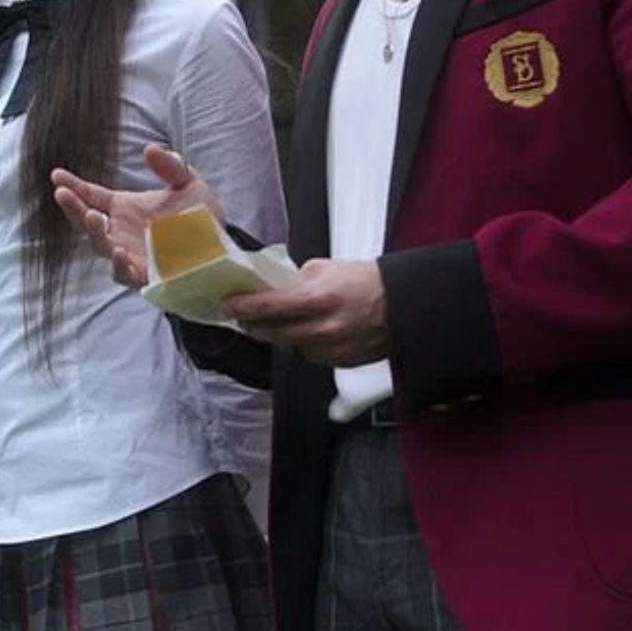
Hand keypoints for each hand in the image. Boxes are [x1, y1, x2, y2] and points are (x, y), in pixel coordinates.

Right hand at [51, 144, 224, 286]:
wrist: (221, 250)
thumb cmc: (200, 218)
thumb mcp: (188, 185)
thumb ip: (170, 167)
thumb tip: (150, 148)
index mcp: (123, 208)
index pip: (91, 196)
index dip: (73, 186)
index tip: (56, 175)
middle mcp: (119, 231)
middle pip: (86, 221)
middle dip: (72, 208)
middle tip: (62, 194)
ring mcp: (128, 254)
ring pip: (101, 246)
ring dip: (94, 232)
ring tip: (93, 217)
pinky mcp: (143, 275)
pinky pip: (124, 273)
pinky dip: (119, 264)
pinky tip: (120, 251)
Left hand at [225, 259, 389, 366]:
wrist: (404, 305)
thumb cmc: (366, 281)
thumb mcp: (326, 268)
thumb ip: (295, 279)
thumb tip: (271, 286)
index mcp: (317, 297)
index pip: (267, 306)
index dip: (242, 307)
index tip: (226, 305)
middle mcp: (322, 326)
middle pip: (272, 332)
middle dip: (253, 324)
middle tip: (242, 315)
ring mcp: (332, 348)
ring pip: (288, 347)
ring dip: (277, 335)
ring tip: (275, 322)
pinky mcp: (340, 362)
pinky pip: (309, 356)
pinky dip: (302, 345)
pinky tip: (306, 333)